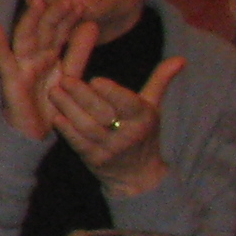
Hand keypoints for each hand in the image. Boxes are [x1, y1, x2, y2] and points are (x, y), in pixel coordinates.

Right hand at [0, 0, 89, 142]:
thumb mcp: (71, 75)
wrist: (35, 135)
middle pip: (43, 30)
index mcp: (48, 54)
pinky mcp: (10, 80)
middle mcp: (33, 56)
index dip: (68, 17)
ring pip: (25, 38)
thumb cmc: (50, 105)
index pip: (58, 30)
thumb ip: (79, 51)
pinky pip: (3, 60)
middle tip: (70, 1)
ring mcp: (20, 66)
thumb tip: (92, 24)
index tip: (82, 4)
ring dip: (30, 20)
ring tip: (37, 2)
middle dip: (55, 14)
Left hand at [43, 52, 184, 198]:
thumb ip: (160, 81)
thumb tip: (181, 59)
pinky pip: (79, 144)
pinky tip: (57, 117)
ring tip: (54, 92)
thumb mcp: (153, 108)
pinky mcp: (94, 160)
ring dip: (69, 110)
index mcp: (143, 118)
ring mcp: (110, 149)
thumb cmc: (142, 133)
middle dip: (83, 96)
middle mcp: (128, 134)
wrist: (138, 176)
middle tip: (65, 79)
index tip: (95, 79)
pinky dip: (67, 131)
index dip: (113, 93)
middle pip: (103, 114)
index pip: (128, 104)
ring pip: (87, 128)